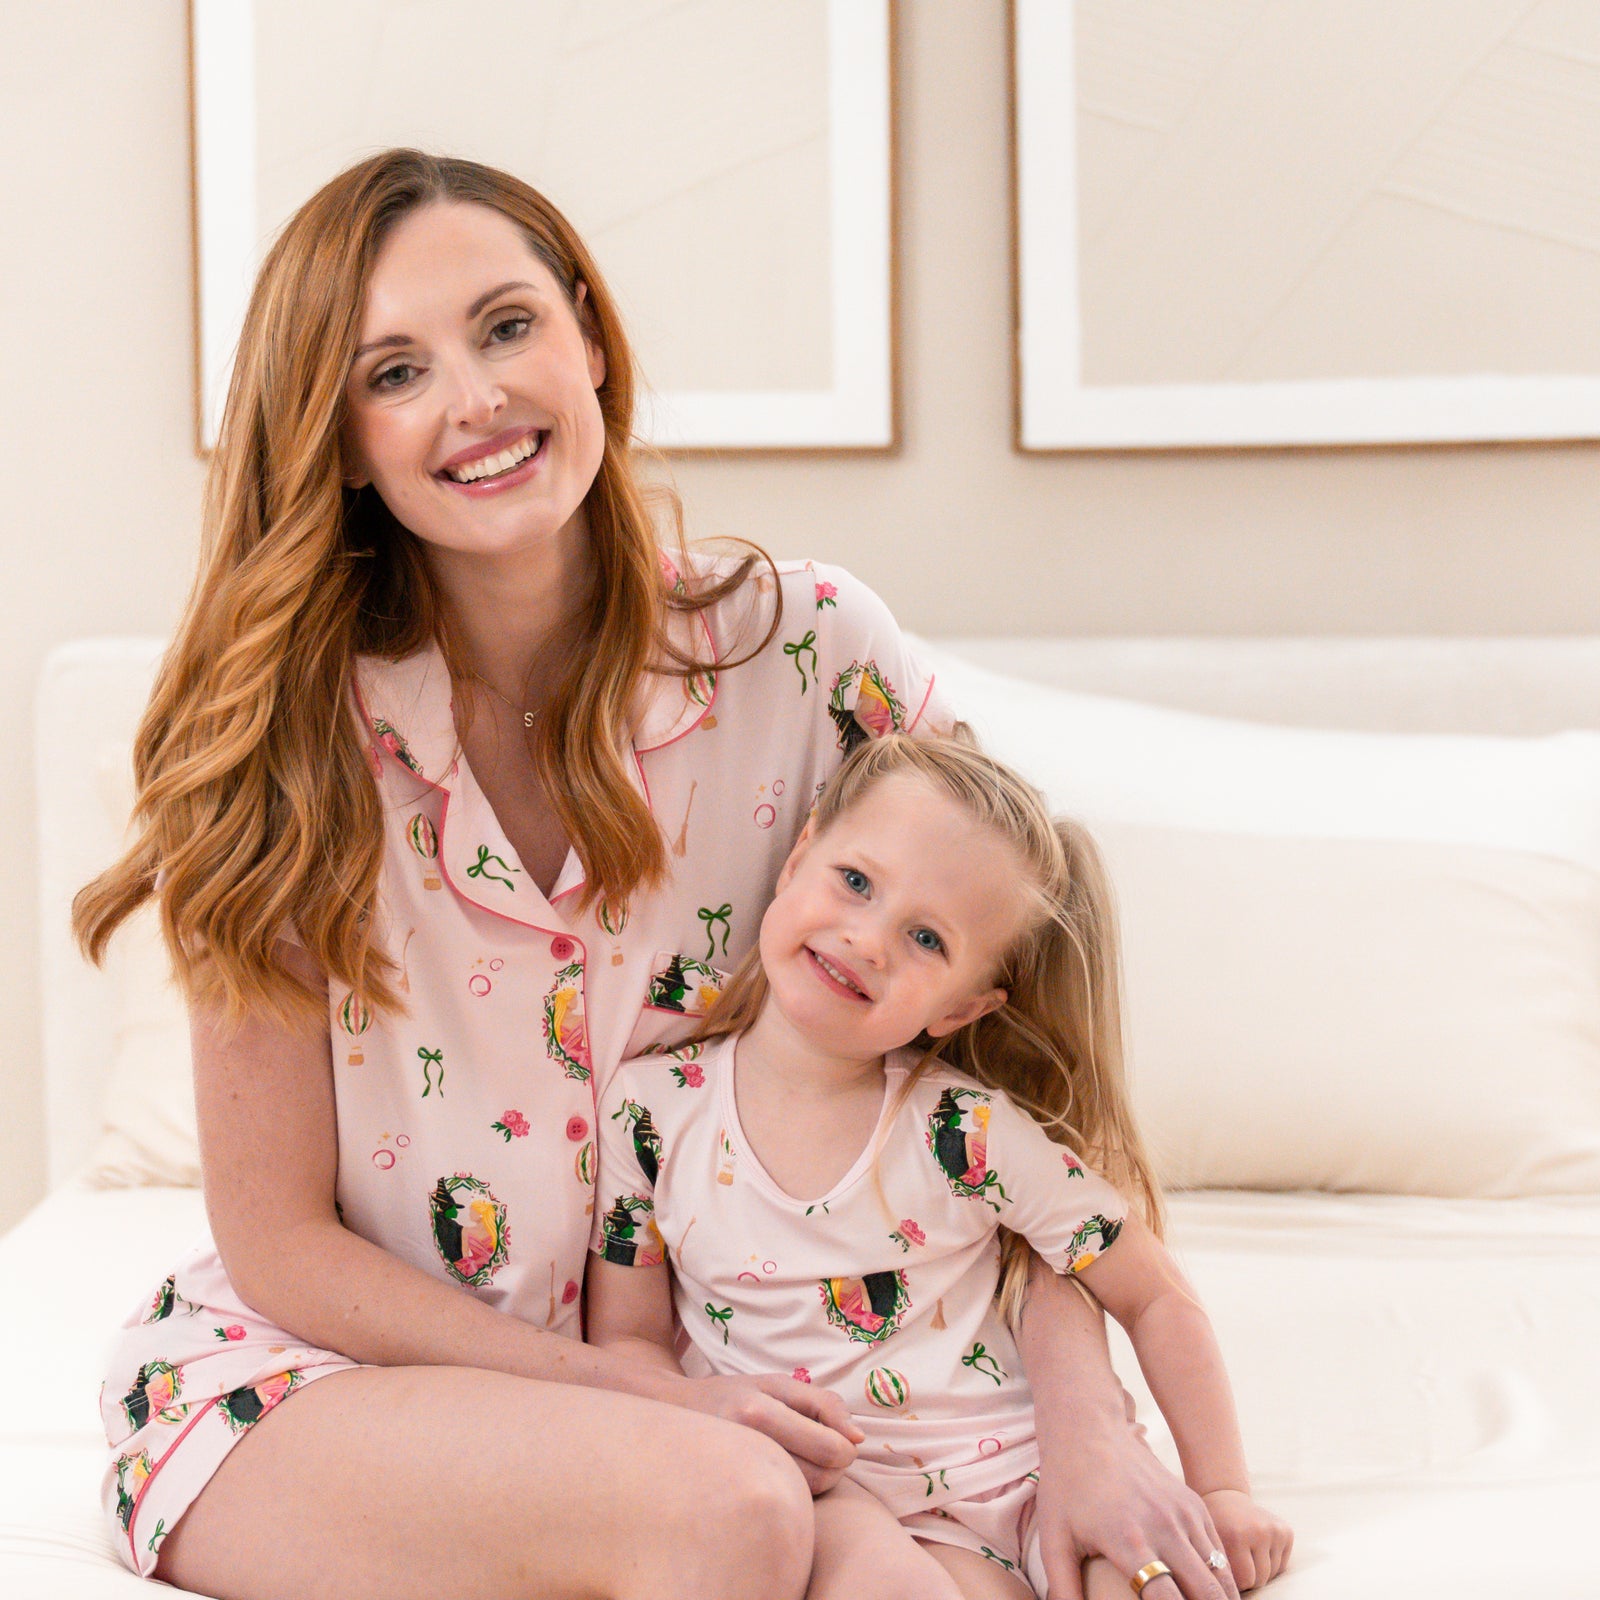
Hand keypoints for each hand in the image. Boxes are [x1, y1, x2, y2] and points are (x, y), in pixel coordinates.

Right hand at [678, 1372, 863, 1494]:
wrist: (674, 1416)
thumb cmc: (735, 1395)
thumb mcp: (778, 1384)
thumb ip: (824, 1404)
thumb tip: (859, 1438)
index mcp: (759, 1414)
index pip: (831, 1449)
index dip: (845, 1448)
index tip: (837, 1438)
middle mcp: (746, 1449)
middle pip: (823, 1479)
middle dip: (834, 1466)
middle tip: (820, 1450)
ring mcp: (737, 1479)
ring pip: (808, 1498)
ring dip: (816, 1480)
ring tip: (799, 1459)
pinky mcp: (735, 1499)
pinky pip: (786, 1505)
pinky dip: (795, 1492)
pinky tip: (782, 1475)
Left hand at [1032, 1422, 1241, 1599]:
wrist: (1089, 1430)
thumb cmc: (1066, 1487)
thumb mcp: (1055, 1538)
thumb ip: (1063, 1587)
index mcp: (1131, 1542)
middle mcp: (1166, 1528)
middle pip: (1207, 1592)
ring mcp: (1185, 1513)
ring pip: (1222, 1574)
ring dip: (1220, 1598)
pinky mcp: (1194, 1503)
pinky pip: (1220, 1550)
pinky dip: (1222, 1576)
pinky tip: (1212, 1592)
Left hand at [1200, 1490, 1292, 1592]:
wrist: (1225, 1498)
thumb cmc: (1214, 1526)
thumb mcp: (1210, 1544)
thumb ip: (1220, 1569)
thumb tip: (1226, 1594)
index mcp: (1236, 1536)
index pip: (1245, 1580)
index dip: (1236, 1581)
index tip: (1228, 1572)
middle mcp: (1259, 1531)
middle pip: (1261, 1578)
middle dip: (1249, 1577)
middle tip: (1237, 1563)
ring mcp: (1275, 1530)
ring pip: (1273, 1573)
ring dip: (1260, 1569)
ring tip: (1246, 1553)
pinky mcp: (1286, 1531)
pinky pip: (1282, 1565)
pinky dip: (1271, 1562)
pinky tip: (1258, 1547)